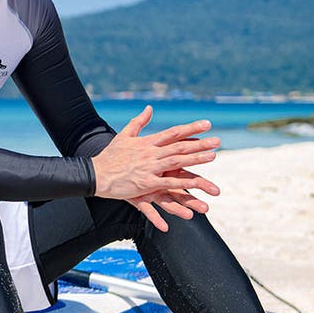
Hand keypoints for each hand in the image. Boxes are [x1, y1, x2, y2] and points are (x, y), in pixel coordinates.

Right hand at [92, 106, 220, 229]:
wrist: (96, 172)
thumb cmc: (111, 154)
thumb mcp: (125, 134)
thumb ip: (139, 121)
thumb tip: (150, 108)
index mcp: (148, 143)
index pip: (174, 133)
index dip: (191, 128)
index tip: (207, 124)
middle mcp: (151, 154)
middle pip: (180, 148)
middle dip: (200, 145)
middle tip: (217, 142)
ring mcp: (149, 170)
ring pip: (177, 166)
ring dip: (195, 163)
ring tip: (212, 160)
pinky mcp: (144, 186)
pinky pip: (164, 192)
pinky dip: (176, 198)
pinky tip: (189, 205)